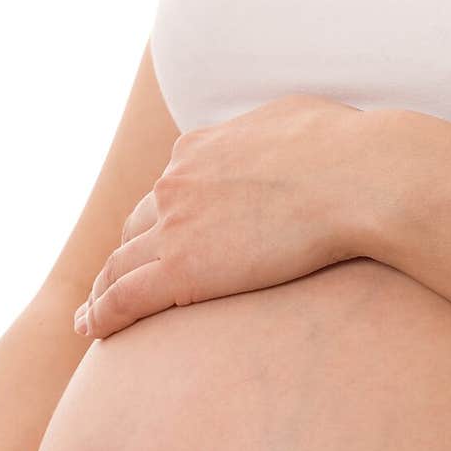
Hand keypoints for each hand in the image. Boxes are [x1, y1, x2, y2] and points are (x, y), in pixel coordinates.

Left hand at [74, 94, 366, 338]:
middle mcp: (176, 182)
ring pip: (119, 265)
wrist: (359, 178)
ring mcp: (175, 226)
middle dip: (124, 254)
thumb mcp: (295, 118)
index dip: (160, 217)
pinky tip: (93, 332)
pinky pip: (126, 298)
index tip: (161, 239)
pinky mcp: (183, 270)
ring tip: (91, 317)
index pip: (168, 188)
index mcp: (199, 147)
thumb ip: (270, 134)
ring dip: (101, 291)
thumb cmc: (348, 150)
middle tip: (113, 283)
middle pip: (136, 226)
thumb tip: (281, 140)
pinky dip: (103, 315)